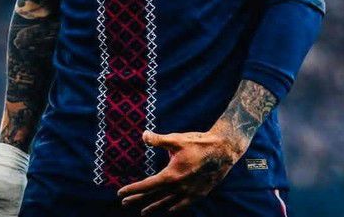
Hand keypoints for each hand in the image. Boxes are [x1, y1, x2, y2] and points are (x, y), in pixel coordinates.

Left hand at [117, 128, 246, 214]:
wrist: (223, 151)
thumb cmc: (198, 143)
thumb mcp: (176, 140)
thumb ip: (158, 140)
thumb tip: (143, 135)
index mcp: (171, 175)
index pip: (147, 186)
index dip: (133, 189)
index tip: (120, 192)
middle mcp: (179, 188)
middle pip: (154, 197)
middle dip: (138, 200)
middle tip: (124, 203)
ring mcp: (189, 193)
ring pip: (167, 204)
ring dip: (153, 207)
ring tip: (143, 212)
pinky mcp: (199, 194)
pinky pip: (182, 205)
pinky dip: (172, 208)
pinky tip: (168, 210)